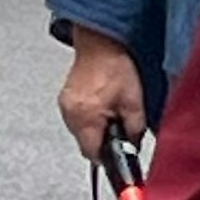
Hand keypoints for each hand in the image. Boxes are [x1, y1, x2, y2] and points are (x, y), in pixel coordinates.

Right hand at [54, 32, 146, 165]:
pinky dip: (88, 118)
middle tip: (117, 127)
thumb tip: (134, 147)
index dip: (107, 157)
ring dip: (95, 129)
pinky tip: (100, 105)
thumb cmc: (115, 67)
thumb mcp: (134, 102)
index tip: (117, 155)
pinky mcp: (65, 99)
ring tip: (109, 112)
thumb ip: (135, 130)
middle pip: (85, 145)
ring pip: (80, 133)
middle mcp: (70, 115)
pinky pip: (76, 119)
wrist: (100, 42)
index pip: (92, 154)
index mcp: (86, 118)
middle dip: (102, 141)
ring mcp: (65, 106)